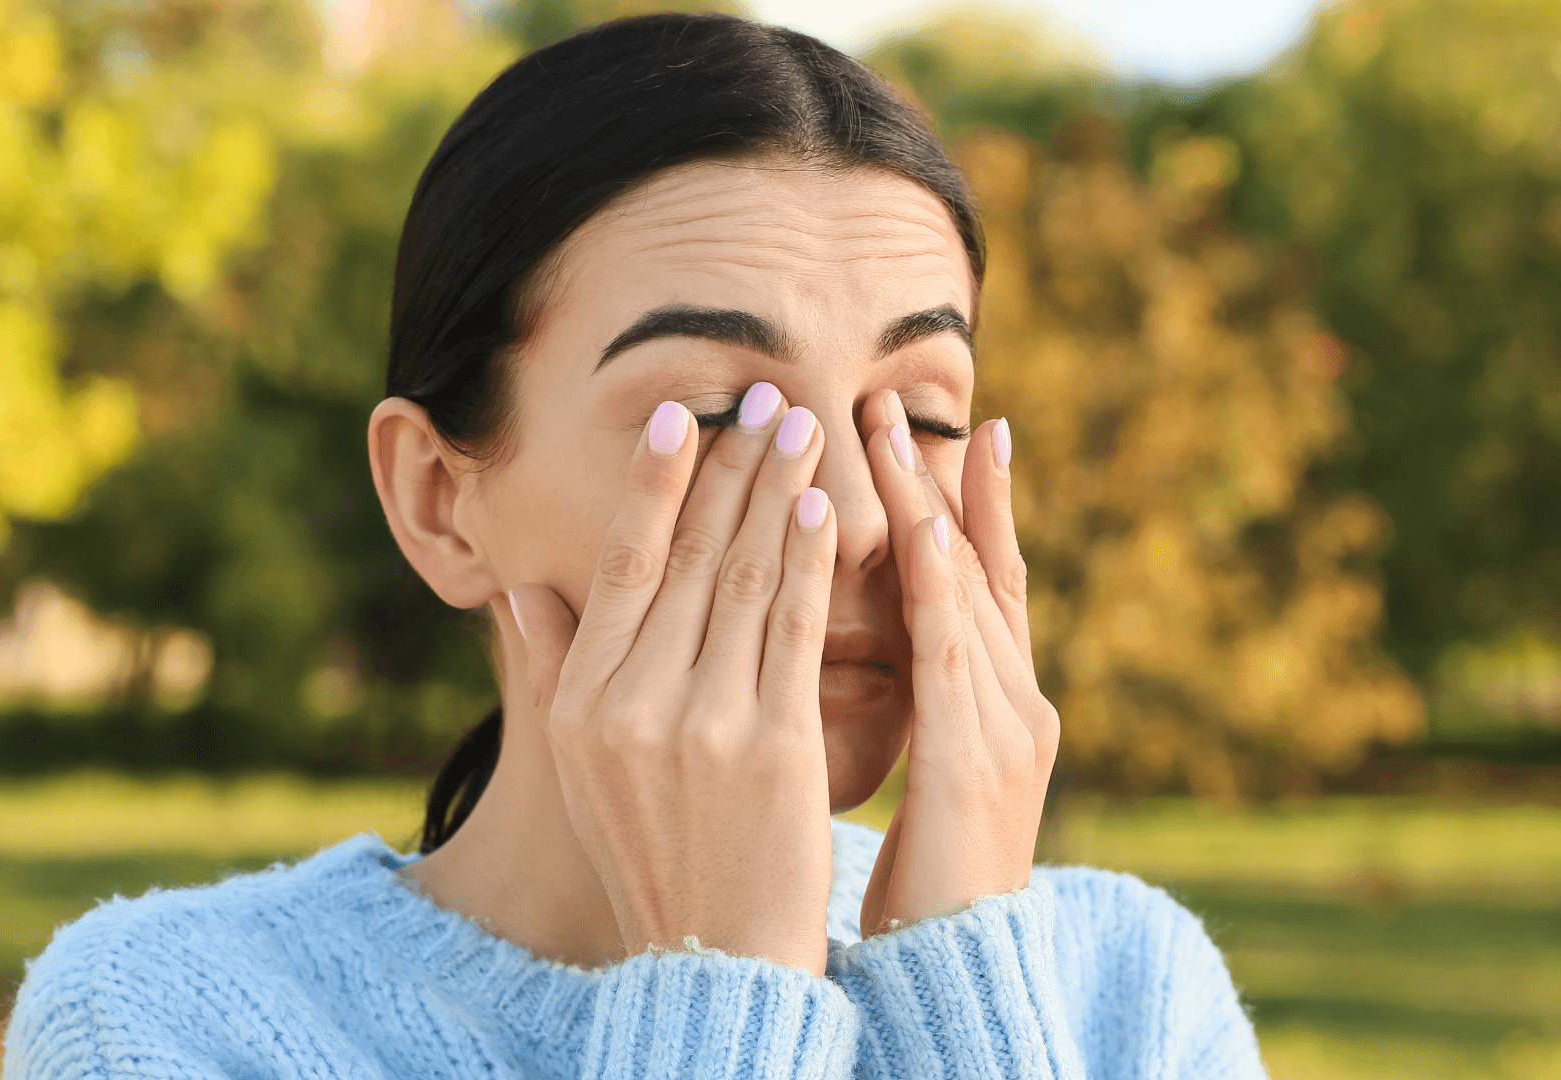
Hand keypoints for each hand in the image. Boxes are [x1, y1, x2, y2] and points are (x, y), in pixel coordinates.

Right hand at [507, 387, 837, 976]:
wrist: (715, 957)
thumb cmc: (652, 850)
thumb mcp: (578, 766)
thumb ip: (552, 669)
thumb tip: (522, 585)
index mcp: (584, 701)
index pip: (624, 566)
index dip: (655, 484)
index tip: (682, 417)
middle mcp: (634, 703)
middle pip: (691, 557)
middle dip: (733, 467)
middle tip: (768, 395)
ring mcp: (705, 723)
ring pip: (747, 579)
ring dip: (780, 493)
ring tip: (806, 428)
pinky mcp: (776, 745)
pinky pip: (797, 632)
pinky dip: (812, 564)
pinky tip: (828, 510)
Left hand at [858, 390, 1059, 932]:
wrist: (960, 974)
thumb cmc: (925, 882)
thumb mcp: (923, 776)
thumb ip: (911, 706)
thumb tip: (854, 646)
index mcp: (993, 706)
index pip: (974, 583)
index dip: (956, 506)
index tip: (930, 431)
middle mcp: (1015, 702)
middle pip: (979, 567)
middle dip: (941, 480)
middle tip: (898, 399)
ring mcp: (1007, 728)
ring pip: (968, 592)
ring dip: (932, 506)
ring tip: (899, 432)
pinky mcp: (979, 762)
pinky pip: (951, 655)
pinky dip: (936, 584)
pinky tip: (911, 530)